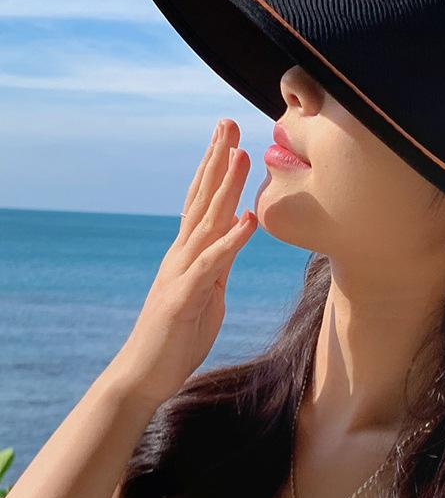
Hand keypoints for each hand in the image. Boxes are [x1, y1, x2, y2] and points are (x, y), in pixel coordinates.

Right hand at [107, 118, 256, 405]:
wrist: (144, 375)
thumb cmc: (177, 333)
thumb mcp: (207, 289)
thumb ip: (219, 260)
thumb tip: (235, 232)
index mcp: (188, 252)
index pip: (202, 201)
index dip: (215, 168)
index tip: (229, 137)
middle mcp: (182, 254)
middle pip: (201, 199)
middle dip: (216, 159)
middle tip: (228, 122)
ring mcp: (181, 272)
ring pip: (206, 221)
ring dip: (225, 187)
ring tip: (242, 155)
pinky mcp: (185, 297)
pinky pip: (211, 265)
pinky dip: (230, 241)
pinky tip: (248, 219)